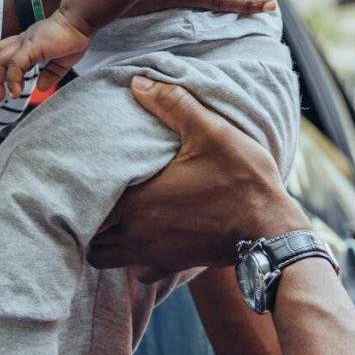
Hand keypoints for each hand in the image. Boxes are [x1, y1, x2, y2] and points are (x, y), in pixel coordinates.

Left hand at [0, 12, 90, 101]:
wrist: (80, 22)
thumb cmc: (74, 37)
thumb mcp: (62, 62)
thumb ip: (51, 74)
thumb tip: (40, 88)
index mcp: (28, 43)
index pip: (2, 51)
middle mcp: (23, 40)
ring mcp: (26, 42)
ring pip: (2, 59)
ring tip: (1, 96)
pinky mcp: (32, 46)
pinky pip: (16, 63)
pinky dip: (13, 78)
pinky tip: (16, 91)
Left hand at [88, 76, 301, 281]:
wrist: (271, 229)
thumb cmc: (242, 180)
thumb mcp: (211, 132)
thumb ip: (173, 105)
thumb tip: (138, 82)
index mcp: (138, 201)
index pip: (87, 203)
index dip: (82, 190)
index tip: (87, 175)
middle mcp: (138, 233)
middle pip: (90, 236)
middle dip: (88, 220)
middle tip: (97, 198)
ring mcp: (154, 255)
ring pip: (108, 258)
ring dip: (107, 241)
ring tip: (117, 219)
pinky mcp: (173, 266)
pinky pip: (141, 272)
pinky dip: (137, 260)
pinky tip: (148, 239)